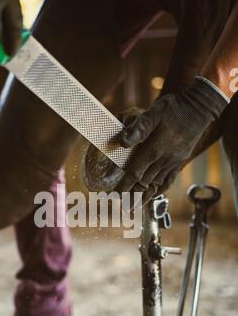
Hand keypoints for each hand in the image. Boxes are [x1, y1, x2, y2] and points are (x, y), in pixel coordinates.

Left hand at [115, 78, 228, 203]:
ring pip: (155, 184)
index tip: (115, 195)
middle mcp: (163, 160)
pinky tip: (153, 194)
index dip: (124, 186)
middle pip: (144, 183)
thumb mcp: (153, 113)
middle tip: (122, 205)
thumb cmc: (174, 108)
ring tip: (135, 207)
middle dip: (131, 195)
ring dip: (144, 196)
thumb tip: (122, 141)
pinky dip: (159, 189)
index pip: (135, 173)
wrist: (198, 109)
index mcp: (154, 149)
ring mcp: (172, 162)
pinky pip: (168, 180)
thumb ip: (138, 128)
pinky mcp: (179, 161)